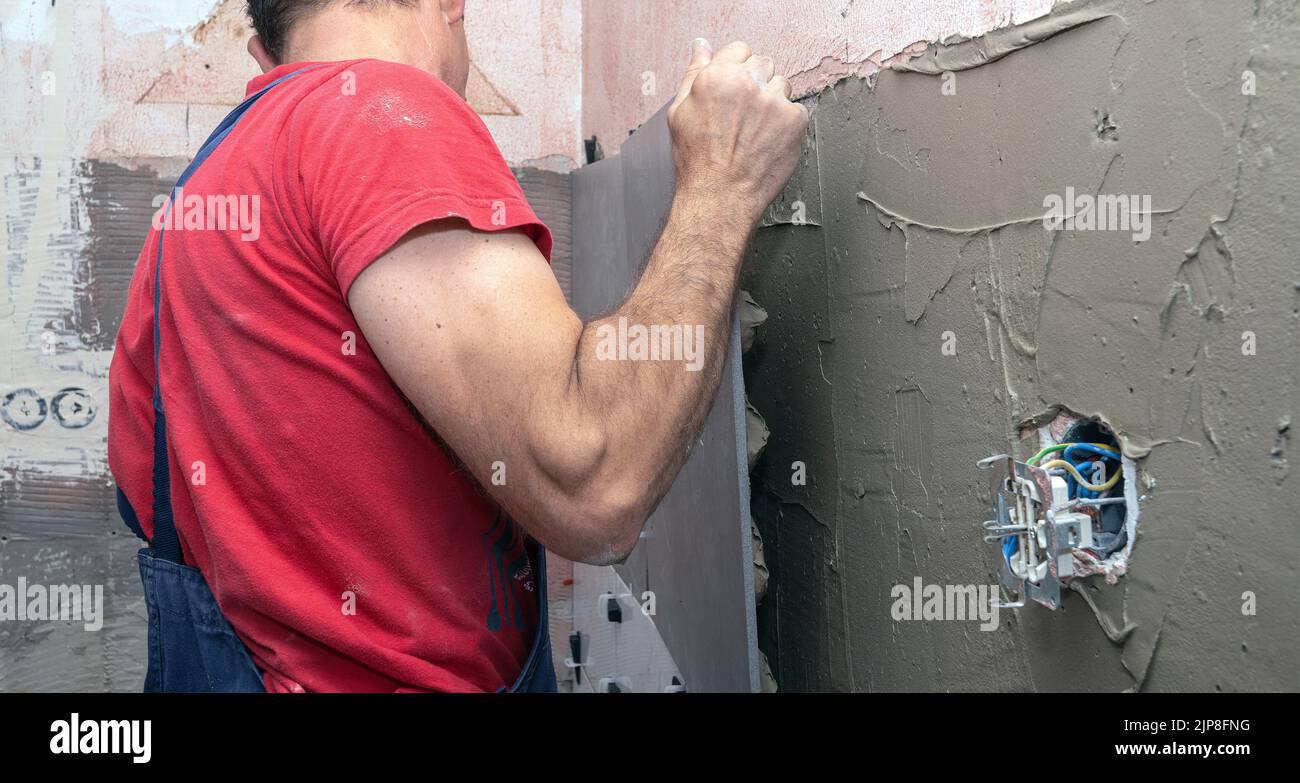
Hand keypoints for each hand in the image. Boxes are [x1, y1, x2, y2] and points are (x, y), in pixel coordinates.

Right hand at [668, 39, 808, 222]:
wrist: (719, 197)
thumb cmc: (697, 161)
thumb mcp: (680, 112)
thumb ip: (694, 73)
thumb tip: (701, 47)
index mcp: (718, 76)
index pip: (740, 50)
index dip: (737, 70)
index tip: (736, 90)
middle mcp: (748, 83)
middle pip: (763, 64)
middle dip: (756, 83)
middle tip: (745, 115)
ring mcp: (774, 101)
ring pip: (782, 86)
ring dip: (773, 102)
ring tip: (756, 131)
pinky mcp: (794, 121)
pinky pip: (797, 111)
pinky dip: (787, 125)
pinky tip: (768, 142)